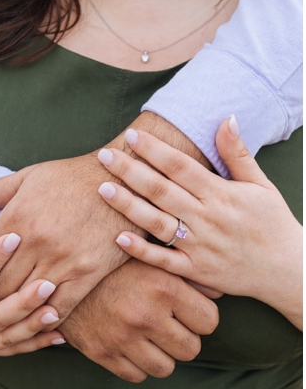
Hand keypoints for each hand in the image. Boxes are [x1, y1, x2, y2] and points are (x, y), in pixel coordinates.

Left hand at [0, 112, 209, 318]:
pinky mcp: (87, 273)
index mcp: (16, 217)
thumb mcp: (25, 177)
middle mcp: (36, 242)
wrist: (123, 179)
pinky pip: (59, 306)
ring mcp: (62, 260)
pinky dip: (45, 316)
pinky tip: (37, 319)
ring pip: (24, 299)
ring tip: (3, 315)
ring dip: (11, 309)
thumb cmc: (70, 177)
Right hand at [59, 259, 218, 382]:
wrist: (58, 272)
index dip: (199, 316)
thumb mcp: (149, 257)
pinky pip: (136, 375)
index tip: (184, 310)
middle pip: (191, 349)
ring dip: (160, 355)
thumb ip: (186, 274)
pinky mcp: (102, 353)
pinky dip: (136, 364)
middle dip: (182, 338)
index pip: (209, 322)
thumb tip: (218, 292)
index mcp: (163, 287)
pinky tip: (129, 345)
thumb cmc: (110, 263)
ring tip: (148, 337)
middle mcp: (145, 315)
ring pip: (165, 368)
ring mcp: (123, 338)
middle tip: (166, 324)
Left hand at [97, 118, 302, 326]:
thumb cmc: (272, 223)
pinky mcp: (195, 270)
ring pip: (157, 223)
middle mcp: (207, 218)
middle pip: (162, 191)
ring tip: (101, 188)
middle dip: (130, 171)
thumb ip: (238, 153)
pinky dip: (141, 250)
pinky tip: (118, 237)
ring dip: (128, 206)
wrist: (290, 271)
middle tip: (104, 155)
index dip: (155, 150)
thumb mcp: (260, 184)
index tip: (132, 135)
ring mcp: (199, 246)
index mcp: (221, 194)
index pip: (181, 167)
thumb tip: (227, 117)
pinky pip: (163, 261)